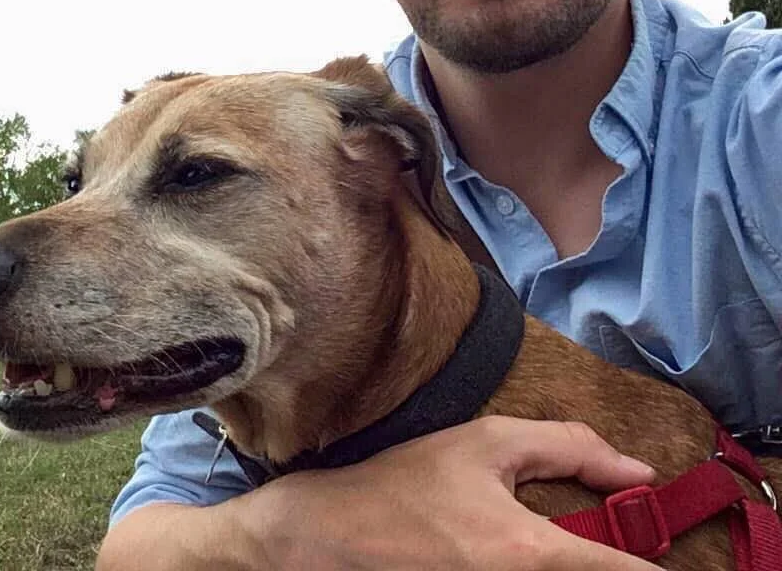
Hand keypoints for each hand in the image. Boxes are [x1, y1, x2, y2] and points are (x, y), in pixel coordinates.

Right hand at [238, 415, 657, 569]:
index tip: (671, 552)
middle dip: (611, 563)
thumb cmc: (406, 485)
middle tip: (604, 542)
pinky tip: (510, 555)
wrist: (330, 539)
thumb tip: (640, 473)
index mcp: (532, 554)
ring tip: (537, 541)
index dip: (658, 567)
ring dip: (573, 569)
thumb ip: (568, 446)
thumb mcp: (484, 443)